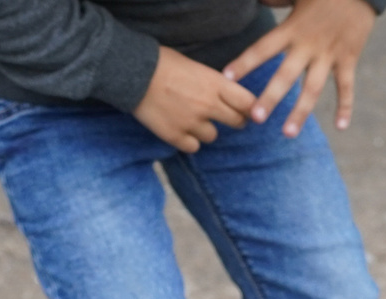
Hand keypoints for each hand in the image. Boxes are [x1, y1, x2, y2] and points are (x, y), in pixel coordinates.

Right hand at [131, 46, 258, 152]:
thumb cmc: (165, 64)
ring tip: (194, 120)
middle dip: (235, 120)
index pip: (248, 102)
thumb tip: (225, 97)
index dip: (249, 108)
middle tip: (228, 118)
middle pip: (237, 122)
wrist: (136, 74)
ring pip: (212, 136)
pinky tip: (181, 129)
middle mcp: (208, 105)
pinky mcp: (175, 136)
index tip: (246, 109)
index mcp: (216, 84)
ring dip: (206, 130)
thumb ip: (214, 84)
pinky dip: (189, 141)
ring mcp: (191, 123)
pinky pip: (193, 147)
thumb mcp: (198, 67)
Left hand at [224, 0, 379, 136]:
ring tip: (287, 133)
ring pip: (313, 88)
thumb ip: (275, 0)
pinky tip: (341, 127)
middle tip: (254, 117)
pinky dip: (346, 106)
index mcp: (292, 29)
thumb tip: (256, 2)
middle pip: (286, 76)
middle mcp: (308, 45)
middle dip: (271, 97)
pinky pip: (346, 86)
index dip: (245, 62)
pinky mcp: (349, 58)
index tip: (226, 77)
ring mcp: (329, 55)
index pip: (263, 49)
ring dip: (300, 112)